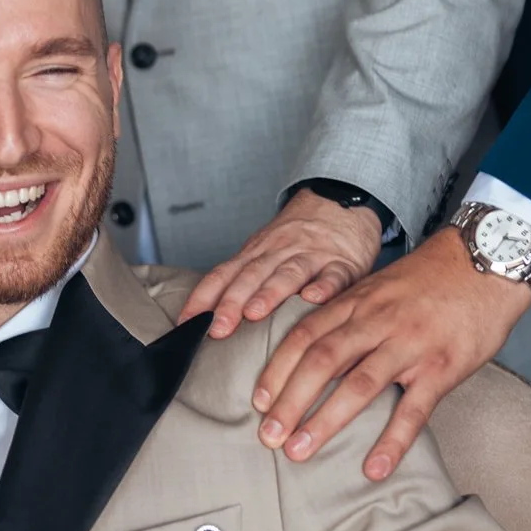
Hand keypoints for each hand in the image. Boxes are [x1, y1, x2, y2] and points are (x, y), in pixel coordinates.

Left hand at [182, 190, 384, 340]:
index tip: (187, 323)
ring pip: (288, 273)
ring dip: (270, 293)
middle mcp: (280, 252)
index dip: (203, 298)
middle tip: (217, 327)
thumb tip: (206, 319)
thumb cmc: (298, 238)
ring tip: (255, 313)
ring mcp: (312, 256)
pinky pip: (333, 275)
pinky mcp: (343, 264)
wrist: (341, 203)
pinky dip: (323, 287)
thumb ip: (241, 282)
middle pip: (252, 275)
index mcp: (257, 253)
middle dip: (232, 302)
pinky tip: (313, 299)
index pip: (224, 274)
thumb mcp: (265, 253)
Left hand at [251, 228, 530, 480]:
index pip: (306, 336)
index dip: (277, 369)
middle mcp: (378, 322)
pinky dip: (392, 441)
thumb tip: (314, 350)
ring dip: (325, 422)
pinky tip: (374, 468)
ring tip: (299, 452)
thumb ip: (349, 315)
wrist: (488, 261)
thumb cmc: (431, 279)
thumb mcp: (380, 286)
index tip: (257, 400)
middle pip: (322, 361)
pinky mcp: (443, 367)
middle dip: (289, 401)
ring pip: (359, 385)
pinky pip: (414, 409)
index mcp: (358, 302)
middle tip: (267, 436)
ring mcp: (410, 345)